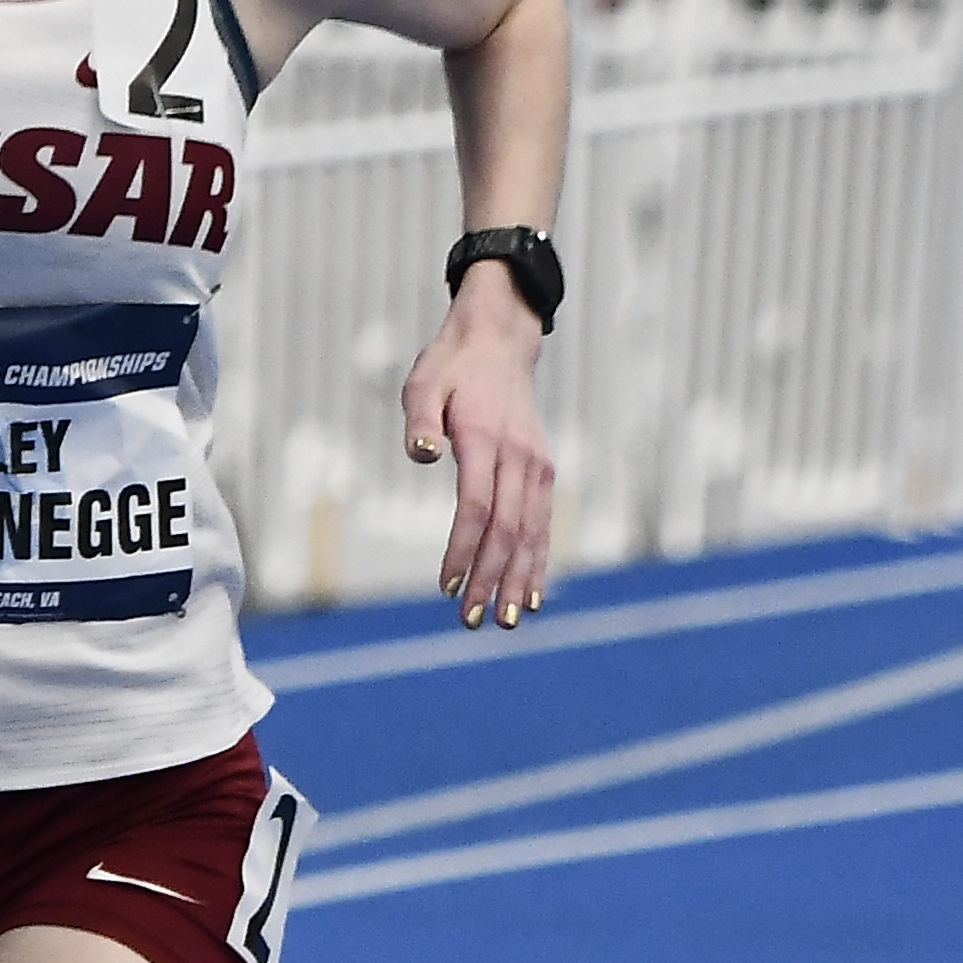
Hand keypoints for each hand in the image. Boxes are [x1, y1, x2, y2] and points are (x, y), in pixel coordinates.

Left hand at [399, 271, 555, 629]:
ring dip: (520, 578)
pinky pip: (542, 524)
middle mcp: (519, 457)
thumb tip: (422, 455)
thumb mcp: (421, 383)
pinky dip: (539, 561)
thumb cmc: (451, 367)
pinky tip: (533, 595)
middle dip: (492, 578)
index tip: (447, 585)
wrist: (498, 342)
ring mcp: (537, 466)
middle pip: (507, 528)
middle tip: (473, 620)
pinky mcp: (543, 471)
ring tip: (509, 620)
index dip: (463, 549)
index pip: (477, 506)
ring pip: (531, 532)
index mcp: (485, 439)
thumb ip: (420, 421)